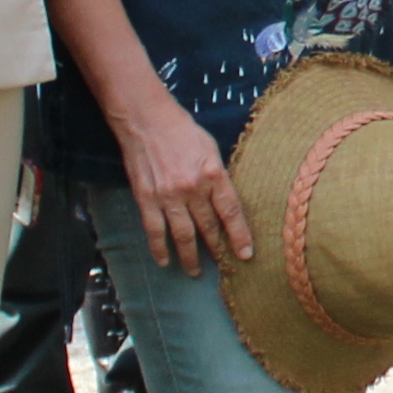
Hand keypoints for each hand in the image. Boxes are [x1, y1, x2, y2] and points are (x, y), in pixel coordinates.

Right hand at [117, 85, 248, 274]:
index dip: (239, 236)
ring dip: (190, 257)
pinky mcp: (146, 198)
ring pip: (183, 235)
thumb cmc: (183, 131)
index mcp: (213, 174)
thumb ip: (218, 177)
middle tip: (223, 266)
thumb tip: (225, 203)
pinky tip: (164, 261)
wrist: (147, 120)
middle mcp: (192, 188)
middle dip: (217, 250)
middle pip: (208, 227)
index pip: (231, 212)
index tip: (246, 255)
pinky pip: (154, 231)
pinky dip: (159, 249)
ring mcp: (168, 196)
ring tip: (195, 272)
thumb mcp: (211, 149)